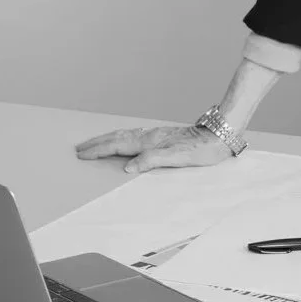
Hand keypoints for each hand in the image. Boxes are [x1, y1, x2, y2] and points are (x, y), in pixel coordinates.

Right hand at [74, 124, 232, 173]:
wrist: (221, 134)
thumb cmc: (203, 149)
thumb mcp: (179, 158)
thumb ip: (153, 160)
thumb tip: (128, 167)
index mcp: (151, 142)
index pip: (119, 145)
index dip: (99, 150)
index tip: (82, 154)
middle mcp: (152, 136)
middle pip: (118, 138)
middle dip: (97, 143)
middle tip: (79, 149)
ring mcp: (157, 135)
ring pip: (125, 135)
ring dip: (107, 139)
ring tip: (94, 143)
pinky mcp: (163, 136)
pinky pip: (134, 136)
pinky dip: (121, 138)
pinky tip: (122, 141)